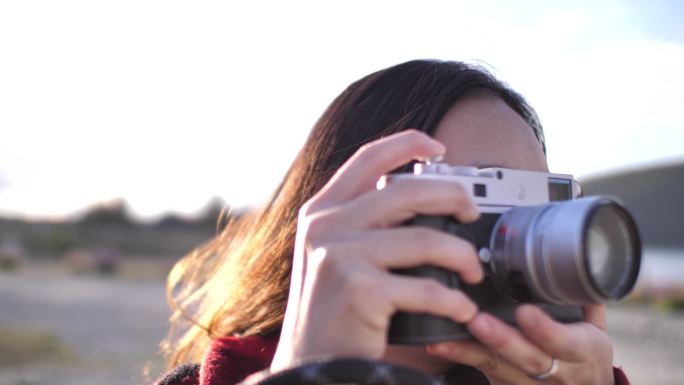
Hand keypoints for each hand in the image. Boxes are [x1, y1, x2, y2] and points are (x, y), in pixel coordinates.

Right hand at [271, 130, 483, 370]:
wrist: (310, 366)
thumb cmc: (332, 312)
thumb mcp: (335, 254)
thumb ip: (364, 222)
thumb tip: (424, 199)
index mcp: (322, 211)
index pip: (367, 159)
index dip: (406, 143)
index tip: (439, 148)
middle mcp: (326, 226)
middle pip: (409, 191)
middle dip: (455, 197)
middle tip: (472, 216)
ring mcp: (339, 255)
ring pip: (427, 239)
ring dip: (464, 256)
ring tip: (473, 272)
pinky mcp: (359, 290)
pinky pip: (428, 287)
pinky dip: (455, 301)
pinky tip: (462, 310)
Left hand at [427, 304, 614, 384]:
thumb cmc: (588, 359)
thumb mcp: (598, 332)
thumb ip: (585, 300)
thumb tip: (577, 262)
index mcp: (582, 352)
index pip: (565, 342)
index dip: (545, 329)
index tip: (525, 311)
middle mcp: (556, 373)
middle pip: (527, 358)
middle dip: (501, 340)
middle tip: (476, 320)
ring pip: (497, 368)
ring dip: (469, 352)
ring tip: (444, 338)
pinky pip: (482, 373)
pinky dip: (460, 358)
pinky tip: (439, 346)